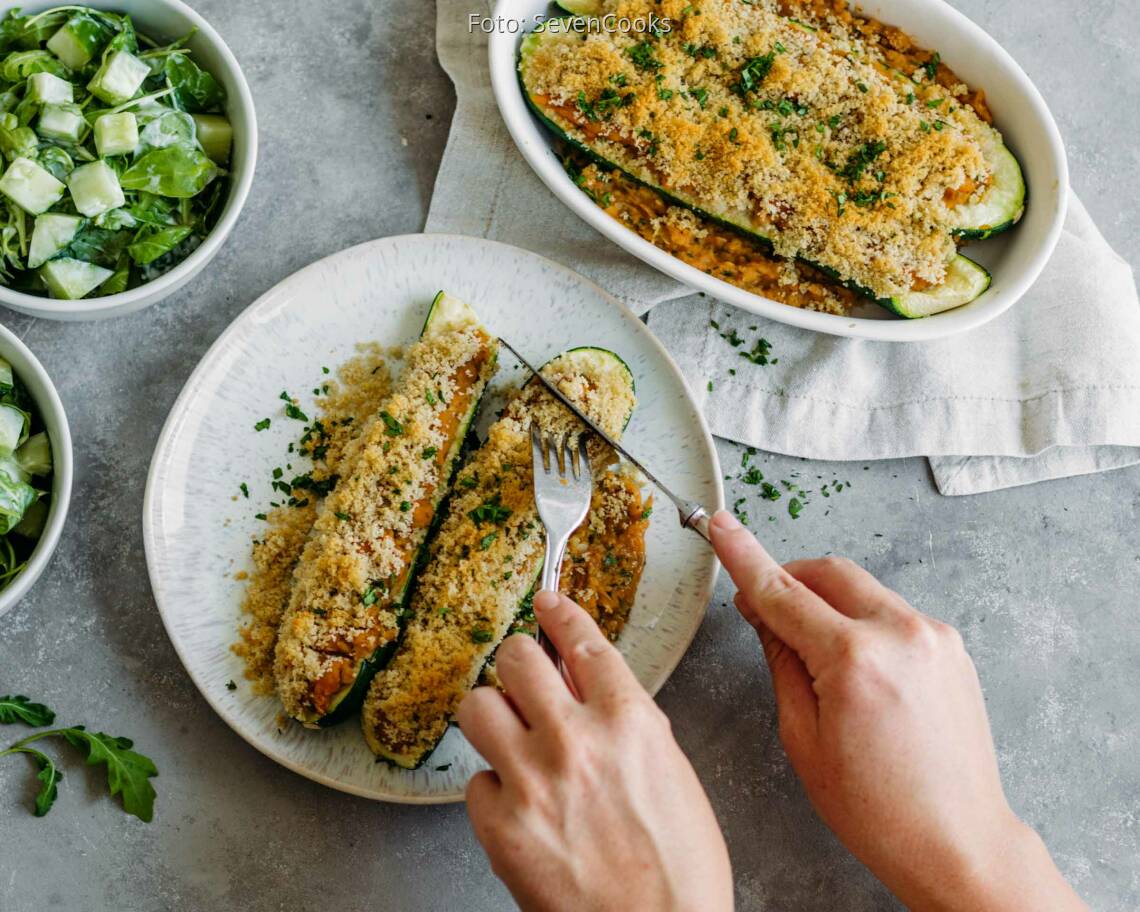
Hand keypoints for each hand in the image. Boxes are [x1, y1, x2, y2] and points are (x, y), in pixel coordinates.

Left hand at [457, 590, 732, 911]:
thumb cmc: (680, 868)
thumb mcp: (672, 773)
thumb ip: (627, 723)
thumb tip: (586, 688)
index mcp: (629, 721)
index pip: (581, 642)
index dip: (558, 614)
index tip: (546, 602)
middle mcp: (575, 740)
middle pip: (515, 658)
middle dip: (518, 662)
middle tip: (522, 678)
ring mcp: (531, 781)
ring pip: (478, 706)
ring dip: (494, 717)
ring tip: (511, 738)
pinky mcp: (500, 826)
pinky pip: (475, 781)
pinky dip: (494, 790)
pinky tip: (520, 807)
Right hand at [709, 510, 1085, 911]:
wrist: (958, 841)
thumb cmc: (877, 808)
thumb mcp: (803, 738)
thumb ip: (781, 662)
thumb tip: (764, 613)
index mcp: (855, 660)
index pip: (782, 592)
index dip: (744, 555)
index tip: (720, 525)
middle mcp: (901, 634)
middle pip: (828, 572)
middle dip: (789, 578)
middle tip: (761, 608)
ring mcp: (934, 637)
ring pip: (862, 589)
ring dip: (827, 603)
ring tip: (814, 657)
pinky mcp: (951, 647)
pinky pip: (892, 613)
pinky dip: (861, 623)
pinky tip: (854, 669)